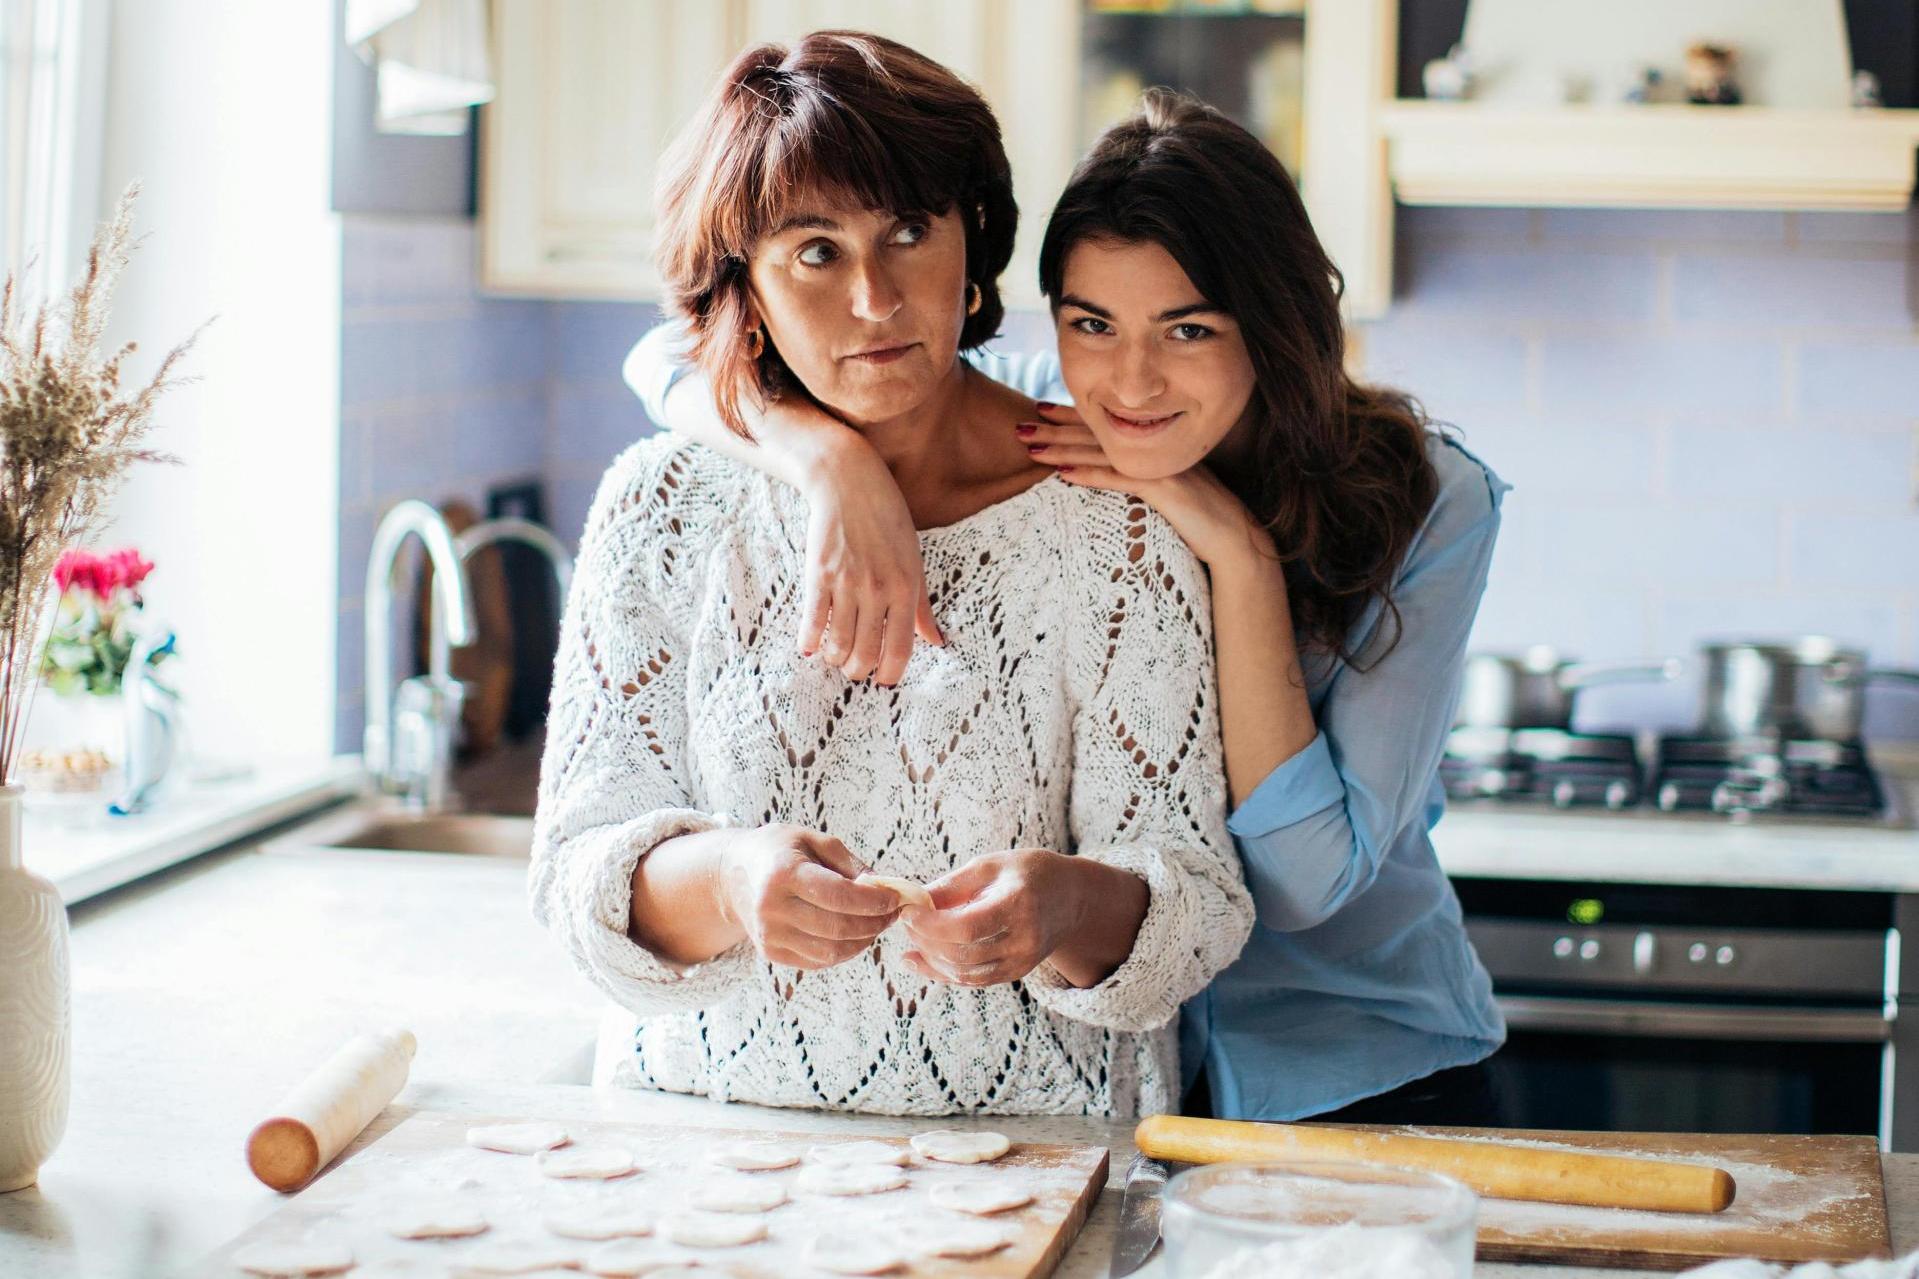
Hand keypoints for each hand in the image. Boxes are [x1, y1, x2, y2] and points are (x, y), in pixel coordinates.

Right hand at [717, 824, 901, 969]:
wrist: (732, 874)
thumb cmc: (778, 851)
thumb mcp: (812, 840)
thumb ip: (849, 864)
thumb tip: (884, 888)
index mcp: (783, 873)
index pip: (838, 895)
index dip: (873, 901)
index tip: (895, 898)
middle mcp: (772, 908)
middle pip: (837, 928)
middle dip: (874, 923)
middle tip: (892, 913)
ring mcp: (769, 935)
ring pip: (831, 952)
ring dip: (863, 941)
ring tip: (876, 924)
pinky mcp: (771, 953)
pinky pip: (818, 961)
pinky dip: (844, 951)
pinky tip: (854, 935)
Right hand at [794, 430, 943, 685]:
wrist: (849, 482)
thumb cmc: (887, 520)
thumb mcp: (914, 561)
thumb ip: (922, 606)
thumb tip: (937, 642)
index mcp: (906, 588)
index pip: (902, 647)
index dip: (892, 673)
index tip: (884, 681)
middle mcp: (878, 589)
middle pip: (866, 652)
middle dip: (860, 671)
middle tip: (856, 670)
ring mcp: (847, 583)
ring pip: (839, 644)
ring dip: (837, 660)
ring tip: (837, 659)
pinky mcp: (818, 574)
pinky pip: (814, 621)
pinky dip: (810, 641)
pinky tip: (810, 648)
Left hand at [898, 849, 1085, 987]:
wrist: (1071, 898)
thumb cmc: (1028, 873)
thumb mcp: (990, 866)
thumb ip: (952, 885)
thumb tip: (914, 901)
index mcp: (1019, 904)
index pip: (967, 927)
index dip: (931, 924)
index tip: (908, 912)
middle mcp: (1025, 939)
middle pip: (962, 953)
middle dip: (925, 939)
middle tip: (907, 921)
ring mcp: (1023, 961)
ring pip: (964, 973)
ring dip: (931, 958)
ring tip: (913, 938)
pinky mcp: (1017, 973)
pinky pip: (973, 980)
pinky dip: (943, 972)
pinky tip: (920, 958)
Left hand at [1018, 404, 1272, 568]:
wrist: (1236, 540)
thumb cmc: (1201, 522)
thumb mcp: (1167, 494)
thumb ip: (1141, 480)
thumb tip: (1110, 476)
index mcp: (1153, 446)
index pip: (1105, 425)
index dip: (1072, 416)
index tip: (1041, 409)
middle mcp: (1154, 448)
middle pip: (1096, 433)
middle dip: (1056, 428)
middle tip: (1021, 423)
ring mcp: (1159, 465)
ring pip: (1101, 452)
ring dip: (1062, 448)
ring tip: (1029, 447)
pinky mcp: (1164, 488)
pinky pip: (1119, 478)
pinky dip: (1089, 474)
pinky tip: (1063, 474)